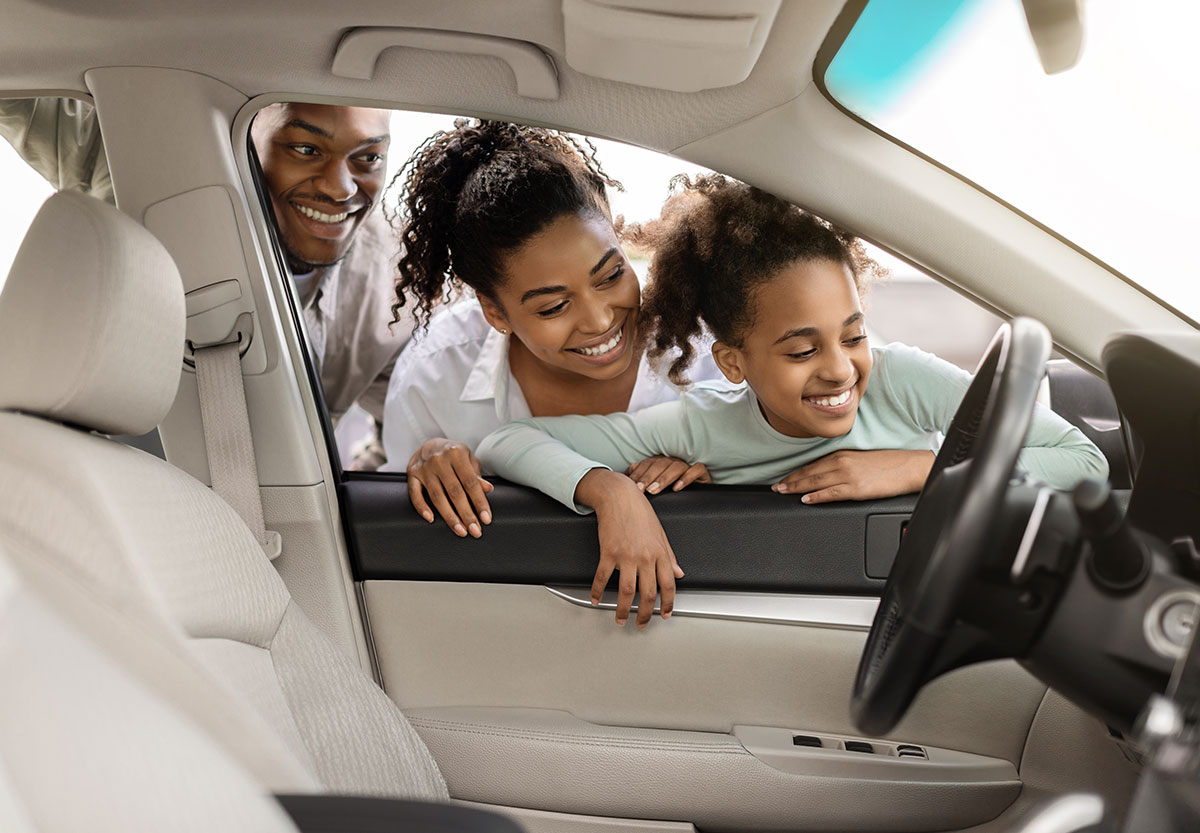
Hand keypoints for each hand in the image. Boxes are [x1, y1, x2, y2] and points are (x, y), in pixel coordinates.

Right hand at [407, 438, 493, 536]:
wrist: (429, 445)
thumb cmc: (453, 455)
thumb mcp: (468, 460)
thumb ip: (477, 475)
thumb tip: (488, 489)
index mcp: (457, 453)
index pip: (470, 482)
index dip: (479, 502)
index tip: (486, 519)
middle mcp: (439, 460)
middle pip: (454, 492)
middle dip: (466, 514)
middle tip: (475, 531)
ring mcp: (424, 468)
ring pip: (437, 497)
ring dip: (449, 517)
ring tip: (460, 530)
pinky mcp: (412, 475)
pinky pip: (415, 494)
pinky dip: (422, 508)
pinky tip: (431, 519)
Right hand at [576, 469, 683, 627]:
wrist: (619, 495)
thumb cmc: (639, 511)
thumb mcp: (660, 533)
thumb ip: (670, 556)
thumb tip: (679, 572)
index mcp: (659, 553)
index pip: (668, 585)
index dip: (668, 604)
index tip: (665, 615)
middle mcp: (645, 556)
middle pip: (647, 593)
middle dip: (644, 613)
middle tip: (640, 623)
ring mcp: (626, 555)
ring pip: (626, 590)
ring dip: (622, 609)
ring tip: (619, 619)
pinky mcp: (608, 552)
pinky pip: (602, 577)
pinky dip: (597, 591)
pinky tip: (595, 598)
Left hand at [626, 456, 711, 493]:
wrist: (698, 499)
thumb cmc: (672, 492)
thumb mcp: (655, 486)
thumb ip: (642, 476)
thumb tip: (632, 466)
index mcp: (661, 463)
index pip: (648, 464)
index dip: (639, 474)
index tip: (631, 486)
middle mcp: (674, 462)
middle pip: (660, 464)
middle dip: (649, 477)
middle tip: (641, 490)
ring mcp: (688, 467)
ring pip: (676, 466)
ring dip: (664, 478)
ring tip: (654, 490)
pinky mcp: (702, 473)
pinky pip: (697, 470)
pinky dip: (688, 477)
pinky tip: (677, 488)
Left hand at [773, 449, 935, 503]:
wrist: (910, 467)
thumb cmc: (889, 465)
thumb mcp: (861, 460)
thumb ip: (844, 466)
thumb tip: (829, 476)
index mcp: (843, 455)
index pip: (812, 464)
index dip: (796, 472)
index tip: (783, 478)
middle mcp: (842, 462)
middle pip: (809, 472)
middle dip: (790, 480)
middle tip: (775, 487)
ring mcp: (848, 475)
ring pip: (815, 481)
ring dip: (796, 487)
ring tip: (783, 492)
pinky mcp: (856, 488)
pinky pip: (831, 493)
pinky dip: (816, 496)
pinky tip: (805, 499)